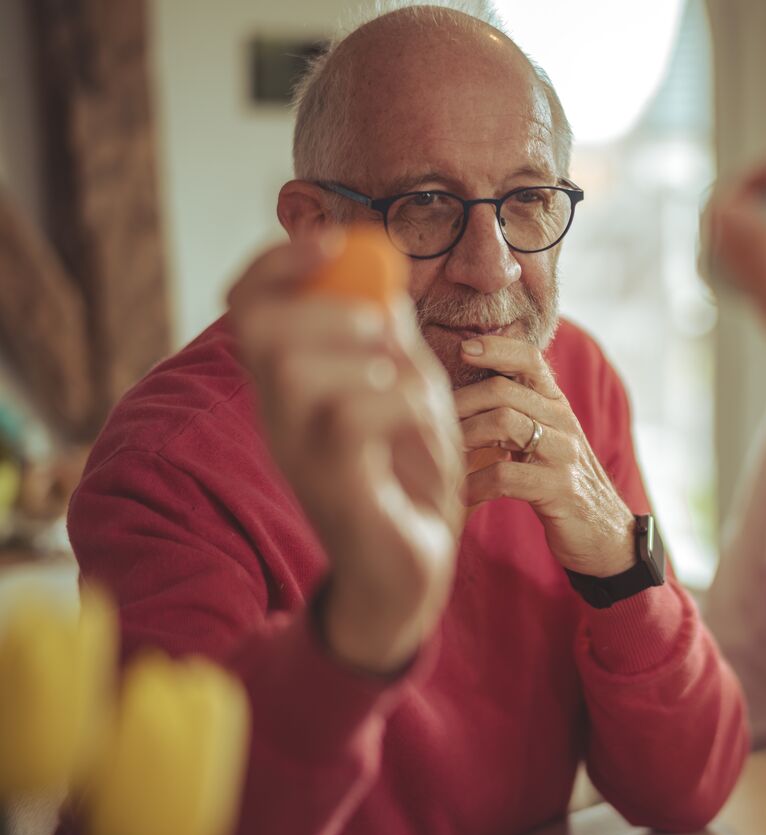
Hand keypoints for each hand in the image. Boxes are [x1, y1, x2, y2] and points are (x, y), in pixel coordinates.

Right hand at [228, 236, 462, 673]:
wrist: (410, 573)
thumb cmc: (405, 479)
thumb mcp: (402, 395)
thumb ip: (387, 342)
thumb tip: (380, 280)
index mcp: (287, 388)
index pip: (248, 307)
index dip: (279, 262)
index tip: (332, 239)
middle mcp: (279, 418)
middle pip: (261, 332)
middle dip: (333, 313)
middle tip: (386, 335)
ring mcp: (301, 457)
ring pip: (304, 373)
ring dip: (380, 367)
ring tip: (418, 400)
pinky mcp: (337, 490)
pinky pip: (354, 420)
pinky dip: (405, 409)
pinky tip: (426, 435)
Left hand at [453, 335, 634, 575]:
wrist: (606, 535)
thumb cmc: (561, 484)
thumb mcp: (546, 440)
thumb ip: (518, 412)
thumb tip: (469, 386)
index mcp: (556, 405)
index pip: (530, 358)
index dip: (496, 347)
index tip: (463, 349)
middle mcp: (563, 421)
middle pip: (503, 390)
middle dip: (459, 404)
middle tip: (431, 424)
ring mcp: (563, 454)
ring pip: (504, 423)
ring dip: (463, 438)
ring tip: (442, 457)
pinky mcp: (559, 489)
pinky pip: (505, 476)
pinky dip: (474, 484)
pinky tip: (459, 495)